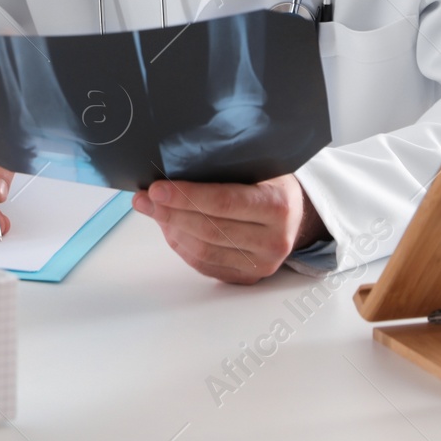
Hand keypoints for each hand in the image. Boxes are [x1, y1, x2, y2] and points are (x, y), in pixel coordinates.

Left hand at [131, 174, 324, 283]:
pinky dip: (181, 246)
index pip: (224, 202)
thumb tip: (174, 164)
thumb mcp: (258, 165)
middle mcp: (274, 240)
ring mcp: (262, 263)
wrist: (295, 213)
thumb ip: (224, 166)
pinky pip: (205, 265)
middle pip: (209, 229)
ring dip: (170, 229)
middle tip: (145, 198)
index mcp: (278, 206)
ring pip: (203, 251)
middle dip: (170, 212)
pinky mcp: (248, 276)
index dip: (186, 196)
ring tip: (152, 210)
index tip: (157, 188)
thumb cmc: (269, 183)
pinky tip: (169, 228)